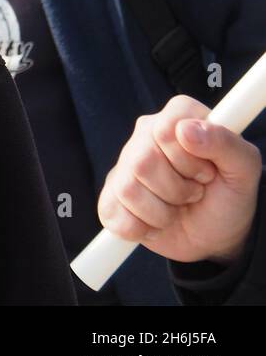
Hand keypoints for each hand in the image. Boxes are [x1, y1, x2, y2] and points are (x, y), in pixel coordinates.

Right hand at [98, 95, 261, 264]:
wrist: (215, 237)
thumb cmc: (228, 197)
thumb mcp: (245, 170)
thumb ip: (226, 143)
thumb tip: (186, 129)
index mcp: (176, 118)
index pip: (164, 129)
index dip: (186, 158)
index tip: (206, 171)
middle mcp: (144, 135)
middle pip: (142, 161)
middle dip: (177, 190)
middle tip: (194, 192)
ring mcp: (123, 165)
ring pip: (128, 189)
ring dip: (161, 212)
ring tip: (176, 208)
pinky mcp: (111, 196)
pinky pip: (112, 211)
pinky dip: (141, 227)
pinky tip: (156, 221)